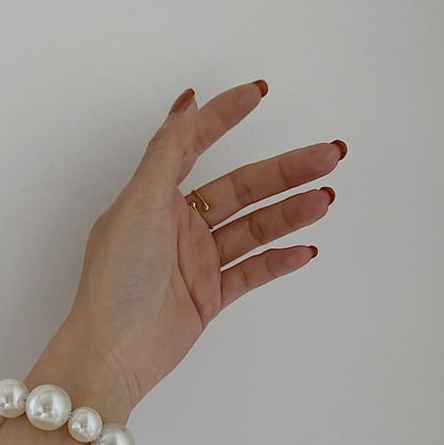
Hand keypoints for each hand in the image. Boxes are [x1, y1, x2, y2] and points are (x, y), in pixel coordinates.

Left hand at [59, 80, 345, 407]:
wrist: (115, 352)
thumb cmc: (117, 278)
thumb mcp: (139, 205)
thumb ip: (166, 153)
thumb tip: (185, 102)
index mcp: (154, 199)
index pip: (194, 146)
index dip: (225, 117)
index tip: (259, 93)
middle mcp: (177, 226)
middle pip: (240, 188)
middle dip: (284, 171)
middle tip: (328, 155)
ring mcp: (195, 261)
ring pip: (252, 228)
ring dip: (289, 213)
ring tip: (325, 199)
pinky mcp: (209, 295)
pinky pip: (251, 272)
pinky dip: (278, 261)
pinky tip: (304, 250)